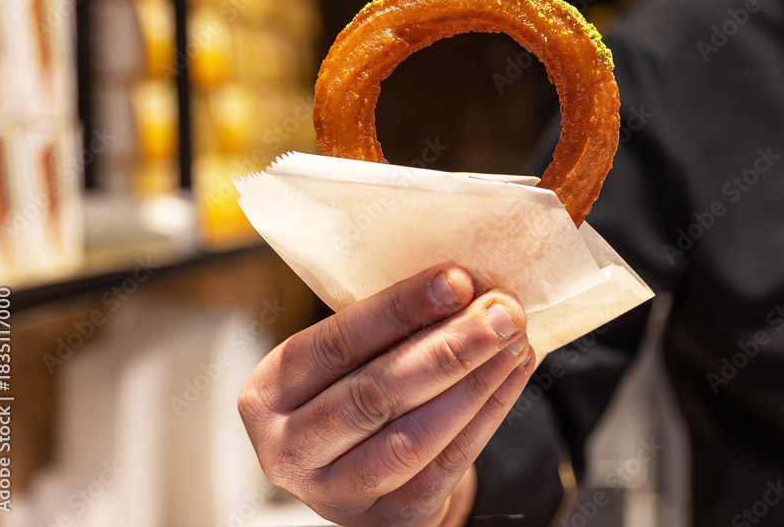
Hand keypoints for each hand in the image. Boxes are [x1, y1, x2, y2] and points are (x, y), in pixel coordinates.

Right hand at [238, 263, 534, 526]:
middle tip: (501, 310)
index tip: (456, 280)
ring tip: (514, 339)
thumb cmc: (354, 392)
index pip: (335, 344)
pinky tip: (514, 372)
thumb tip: (464, 285)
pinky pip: (447, 465)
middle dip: (449, 346)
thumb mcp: (344, 360)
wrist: (361, 479)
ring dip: (474, 381)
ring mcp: (335, 494)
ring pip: (414, 436)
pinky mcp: (389, 520)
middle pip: (376, 393)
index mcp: (269, 392)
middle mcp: (289, 449)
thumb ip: (386, 328)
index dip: (398, 310)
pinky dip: (488, 413)